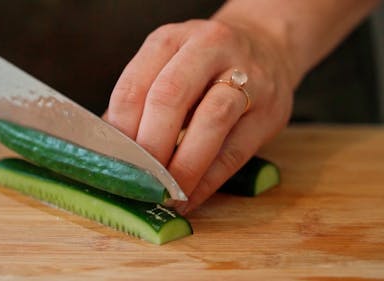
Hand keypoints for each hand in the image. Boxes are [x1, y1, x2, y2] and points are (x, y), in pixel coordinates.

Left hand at [105, 19, 295, 213]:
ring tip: (165, 193)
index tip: (116, 162)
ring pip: (211, 120)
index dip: (122, 130)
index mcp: (171, 40)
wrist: (267, 47)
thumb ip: (142, 101)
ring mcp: (247, 76)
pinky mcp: (270, 110)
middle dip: (151, 146)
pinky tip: (190, 197)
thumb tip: (113, 154)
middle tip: (139, 180)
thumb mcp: (170, 66)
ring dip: (182, 165)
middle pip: (170, 96)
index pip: (134, 85)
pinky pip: (235, 151)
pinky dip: (208, 180)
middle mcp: (208, 48)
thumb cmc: (206, 66)